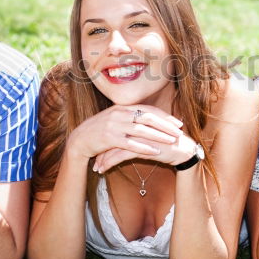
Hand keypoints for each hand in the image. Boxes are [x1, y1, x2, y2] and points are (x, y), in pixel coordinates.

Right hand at [66, 104, 184, 169]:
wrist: (78, 140)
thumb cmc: (98, 131)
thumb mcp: (114, 119)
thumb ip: (129, 117)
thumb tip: (147, 119)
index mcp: (122, 107)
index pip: (148, 110)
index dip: (164, 116)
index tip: (177, 123)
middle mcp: (119, 114)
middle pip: (148, 117)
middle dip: (166, 125)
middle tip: (179, 132)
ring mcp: (114, 125)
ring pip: (142, 130)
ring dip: (159, 135)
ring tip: (172, 141)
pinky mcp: (109, 138)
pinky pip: (130, 143)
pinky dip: (144, 147)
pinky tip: (155, 151)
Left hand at [93, 132, 201, 173]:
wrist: (184, 151)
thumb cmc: (167, 144)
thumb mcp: (150, 136)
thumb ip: (137, 133)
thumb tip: (122, 138)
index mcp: (138, 119)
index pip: (115, 127)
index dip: (104, 138)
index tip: (96, 148)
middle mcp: (137, 124)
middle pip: (111, 135)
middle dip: (100, 149)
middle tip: (92, 159)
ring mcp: (139, 135)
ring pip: (113, 146)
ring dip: (102, 158)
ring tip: (96, 167)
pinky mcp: (142, 147)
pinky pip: (120, 155)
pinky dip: (109, 163)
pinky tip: (103, 170)